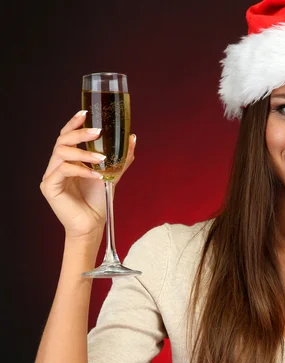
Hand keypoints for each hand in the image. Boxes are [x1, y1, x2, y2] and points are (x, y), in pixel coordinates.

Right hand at [40, 110, 135, 241]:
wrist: (92, 225)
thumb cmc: (98, 201)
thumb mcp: (111, 175)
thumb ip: (120, 158)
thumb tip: (132, 138)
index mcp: (68, 160)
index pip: (67, 136)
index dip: (74, 123)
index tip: (85, 113)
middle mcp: (56, 165)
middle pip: (62, 140)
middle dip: (80, 133)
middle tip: (97, 132)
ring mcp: (51, 175)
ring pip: (62, 153)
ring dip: (84, 153)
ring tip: (102, 158)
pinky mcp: (49, 187)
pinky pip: (63, 171)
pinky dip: (81, 170)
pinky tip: (96, 175)